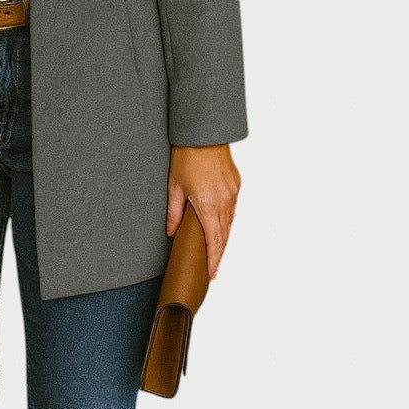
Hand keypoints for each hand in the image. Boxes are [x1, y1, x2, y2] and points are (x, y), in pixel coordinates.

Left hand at [166, 144, 241, 278]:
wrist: (204, 134)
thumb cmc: (186, 157)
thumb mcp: (174, 187)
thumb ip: (174, 213)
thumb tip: (172, 232)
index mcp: (208, 205)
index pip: (214, 241)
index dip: (213, 260)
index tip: (211, 274)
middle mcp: (225, 202)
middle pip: (224, 235)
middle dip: (219, 253)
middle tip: (212, 268)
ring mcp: (233, 193)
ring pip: (230, 222)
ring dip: (223, 237)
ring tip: (215, 251)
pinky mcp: (236, 184)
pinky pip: (233, 208)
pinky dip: (227, 220)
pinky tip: (220, 225)